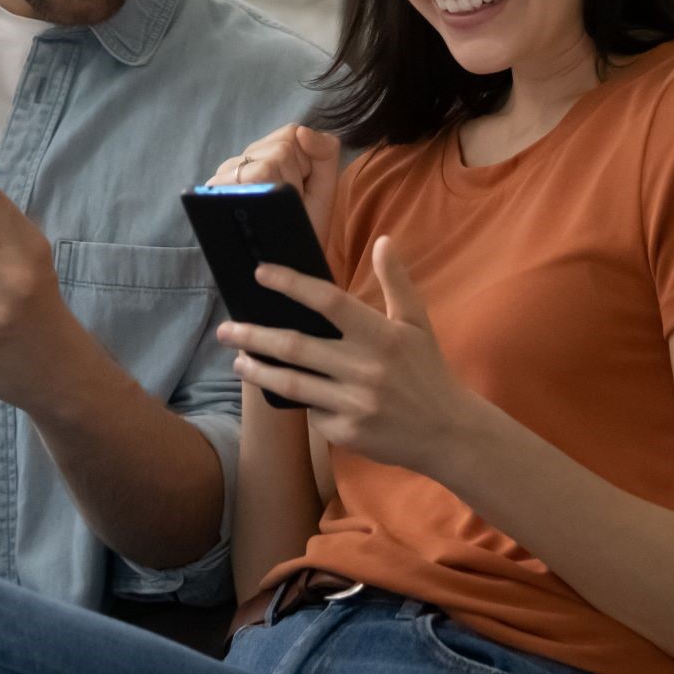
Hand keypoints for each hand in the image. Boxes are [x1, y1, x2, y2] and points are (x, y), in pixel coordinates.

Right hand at [212, 122, 342, 247]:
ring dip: (282, 192)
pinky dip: (262, 197)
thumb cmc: (305, 223)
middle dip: (296, 179)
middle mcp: (244, 157)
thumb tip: (302, 131)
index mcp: (268, 149)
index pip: (290, 133)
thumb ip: (324, 152)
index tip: (303, 187)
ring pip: (266, 165)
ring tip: (277, 209)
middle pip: (281, 149)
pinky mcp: (215, 190)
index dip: (305, 162)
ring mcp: (227, 173)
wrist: (289, 262)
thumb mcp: (324, 187)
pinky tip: (259, 210)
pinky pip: (248, 180)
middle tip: (290, 202)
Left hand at [216, 236, 483, 480]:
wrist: (447, 432)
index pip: (328, 301)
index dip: (291, 284)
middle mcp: (365, 368)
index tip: (260, 273)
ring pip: (291, 382)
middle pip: (296, 345)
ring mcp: (354, 403)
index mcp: (381, 335)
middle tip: (226, 328)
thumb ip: (397, 282)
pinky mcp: (346, 433)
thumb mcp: (416, 323)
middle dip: (253, 335)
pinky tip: (281, 388)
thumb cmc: (427, 370)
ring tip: (238, 359)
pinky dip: (295, 399)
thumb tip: (384, 240)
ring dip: (257, 370)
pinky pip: (310, 411)